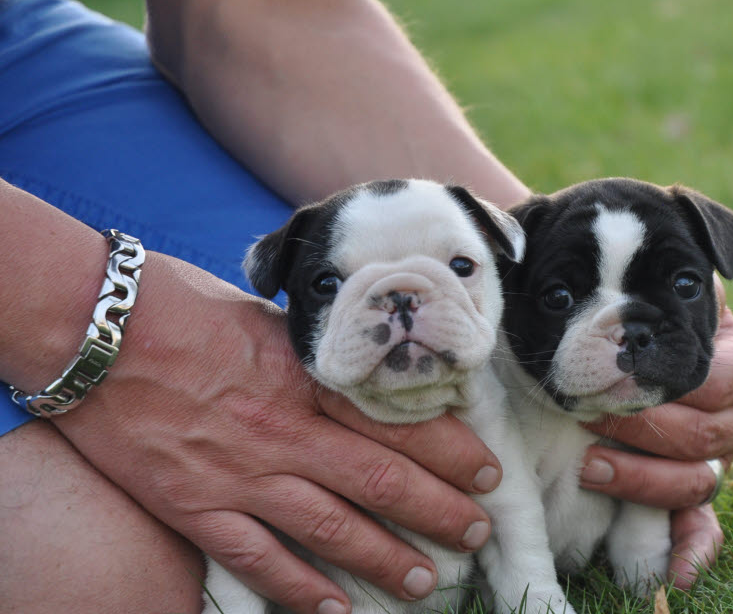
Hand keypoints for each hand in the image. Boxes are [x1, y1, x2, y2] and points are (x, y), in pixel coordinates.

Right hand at [51, 254, 501, 613]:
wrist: (90, 327)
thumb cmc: (178, 304)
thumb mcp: (266, 316)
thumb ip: (314, 353)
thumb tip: (362, 365)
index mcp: (306, 377)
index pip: (398, 422)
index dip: (451, 452)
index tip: (487, 471)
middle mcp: (283, 431)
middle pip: (380, 479)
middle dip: (438, 510)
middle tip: (477, 532)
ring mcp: (238, 473)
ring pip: (330, 527)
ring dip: (384, 557)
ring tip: (425, 579)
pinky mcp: (193, 506)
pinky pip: (255, 557)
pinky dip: (297, 588)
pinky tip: (333, 609)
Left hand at [580, 281, 732, 586]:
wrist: (608, 322)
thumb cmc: (624, 292)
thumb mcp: (647, 265)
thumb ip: (669, 253)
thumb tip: (708, 247)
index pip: (731, 379)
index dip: (679, 387)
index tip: (621, 380)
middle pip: (711, 437)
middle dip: (647, 433)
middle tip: (591, 420)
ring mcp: (716, 455)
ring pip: (700, 483)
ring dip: (645, 482)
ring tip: (588, 467)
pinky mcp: (689, 489)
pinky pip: (703, 528)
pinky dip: (692, 552)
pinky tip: (674, 576)